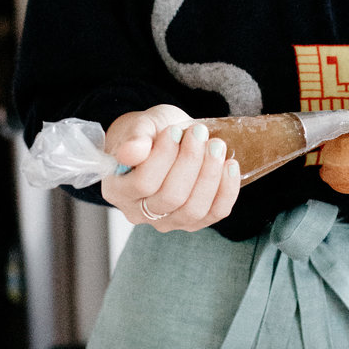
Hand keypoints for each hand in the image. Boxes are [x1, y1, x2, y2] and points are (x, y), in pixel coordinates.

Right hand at [101, 105, 239, 230]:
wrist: (164, 140)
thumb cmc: (148, 134)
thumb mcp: (139, 126)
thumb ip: (135, 138)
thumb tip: (130, 152)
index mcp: (118, 190)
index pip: (142, 183)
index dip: (162, 157)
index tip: (174, 130)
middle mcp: (139, 212)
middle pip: (170, 198)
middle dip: (190, 162)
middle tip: (199, 134)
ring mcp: (168, 221)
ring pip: (193, 210)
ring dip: (210, 176)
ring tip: (216, 146)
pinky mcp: (193, 221)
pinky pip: (215, 213)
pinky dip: (227, 190)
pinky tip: (230, 165)